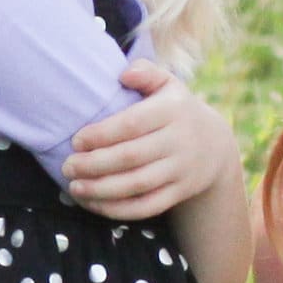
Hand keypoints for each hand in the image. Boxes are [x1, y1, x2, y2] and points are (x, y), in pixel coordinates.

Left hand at [63, 65, 241, 220]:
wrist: (214, 145)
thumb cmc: (175, 110)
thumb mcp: (168, 85)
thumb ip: (146, 73)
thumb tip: (124, 74)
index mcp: (172, 111)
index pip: (132, 124)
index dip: (101, 134)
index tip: (76, 141)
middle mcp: (179, 141)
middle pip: (130, 157)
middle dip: (94, 164)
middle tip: (67, 167)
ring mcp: (181, 169)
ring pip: (137, 185)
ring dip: (101, 190)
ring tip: (74, 187)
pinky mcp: (180, 192)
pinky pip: (147, 206)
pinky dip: (118, 210)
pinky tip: (93, 203)